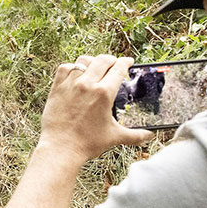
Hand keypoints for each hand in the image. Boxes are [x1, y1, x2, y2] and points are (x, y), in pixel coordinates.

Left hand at [38, 54, 152, 160]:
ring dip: (93, 61)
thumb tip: (149, 136)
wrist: (61, 148)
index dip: (126, 62)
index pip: (119, 68)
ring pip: (83, 61)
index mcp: (104, 93)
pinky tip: (76, 72)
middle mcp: (87, 84)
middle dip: (112, 60)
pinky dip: (72, 66)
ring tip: (96, 66)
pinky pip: (64, 68)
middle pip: (103, 60)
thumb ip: (135, 135)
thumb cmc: (87, 143)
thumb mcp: (115, 137)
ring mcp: (70, 84)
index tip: (129, 62)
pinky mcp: (57, 88)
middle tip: (114, 64)